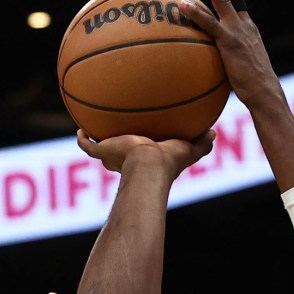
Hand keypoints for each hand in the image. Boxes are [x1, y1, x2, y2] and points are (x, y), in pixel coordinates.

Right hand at [75, 126, 213, 176]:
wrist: (149, 165)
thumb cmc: (168, 161)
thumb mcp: (189, 149)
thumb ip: (201, 143)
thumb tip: (213, 132)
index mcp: (144, 160)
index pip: (140, 156)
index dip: (140, 150)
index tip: (140, 142)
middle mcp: (126, 161)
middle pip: (119, 156)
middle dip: (116, 148)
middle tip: (117, 134)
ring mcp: (112, 157)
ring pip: (101, 150)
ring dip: (98, 142)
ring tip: (94, 128)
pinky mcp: (102, 151)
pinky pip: (87, 146)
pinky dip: (82, 139)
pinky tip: (80, 129)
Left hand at [186, 0, 282, 105]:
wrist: (265, 94)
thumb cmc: (253, 88)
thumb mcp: (241, 69)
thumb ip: (228, 60)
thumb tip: (213, 65)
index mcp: (247, 28)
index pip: (236, 1)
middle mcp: (244, 24)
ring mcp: (237, 31)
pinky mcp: (229, 42)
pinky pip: (209, 24)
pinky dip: (195, 13)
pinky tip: (182, 4)